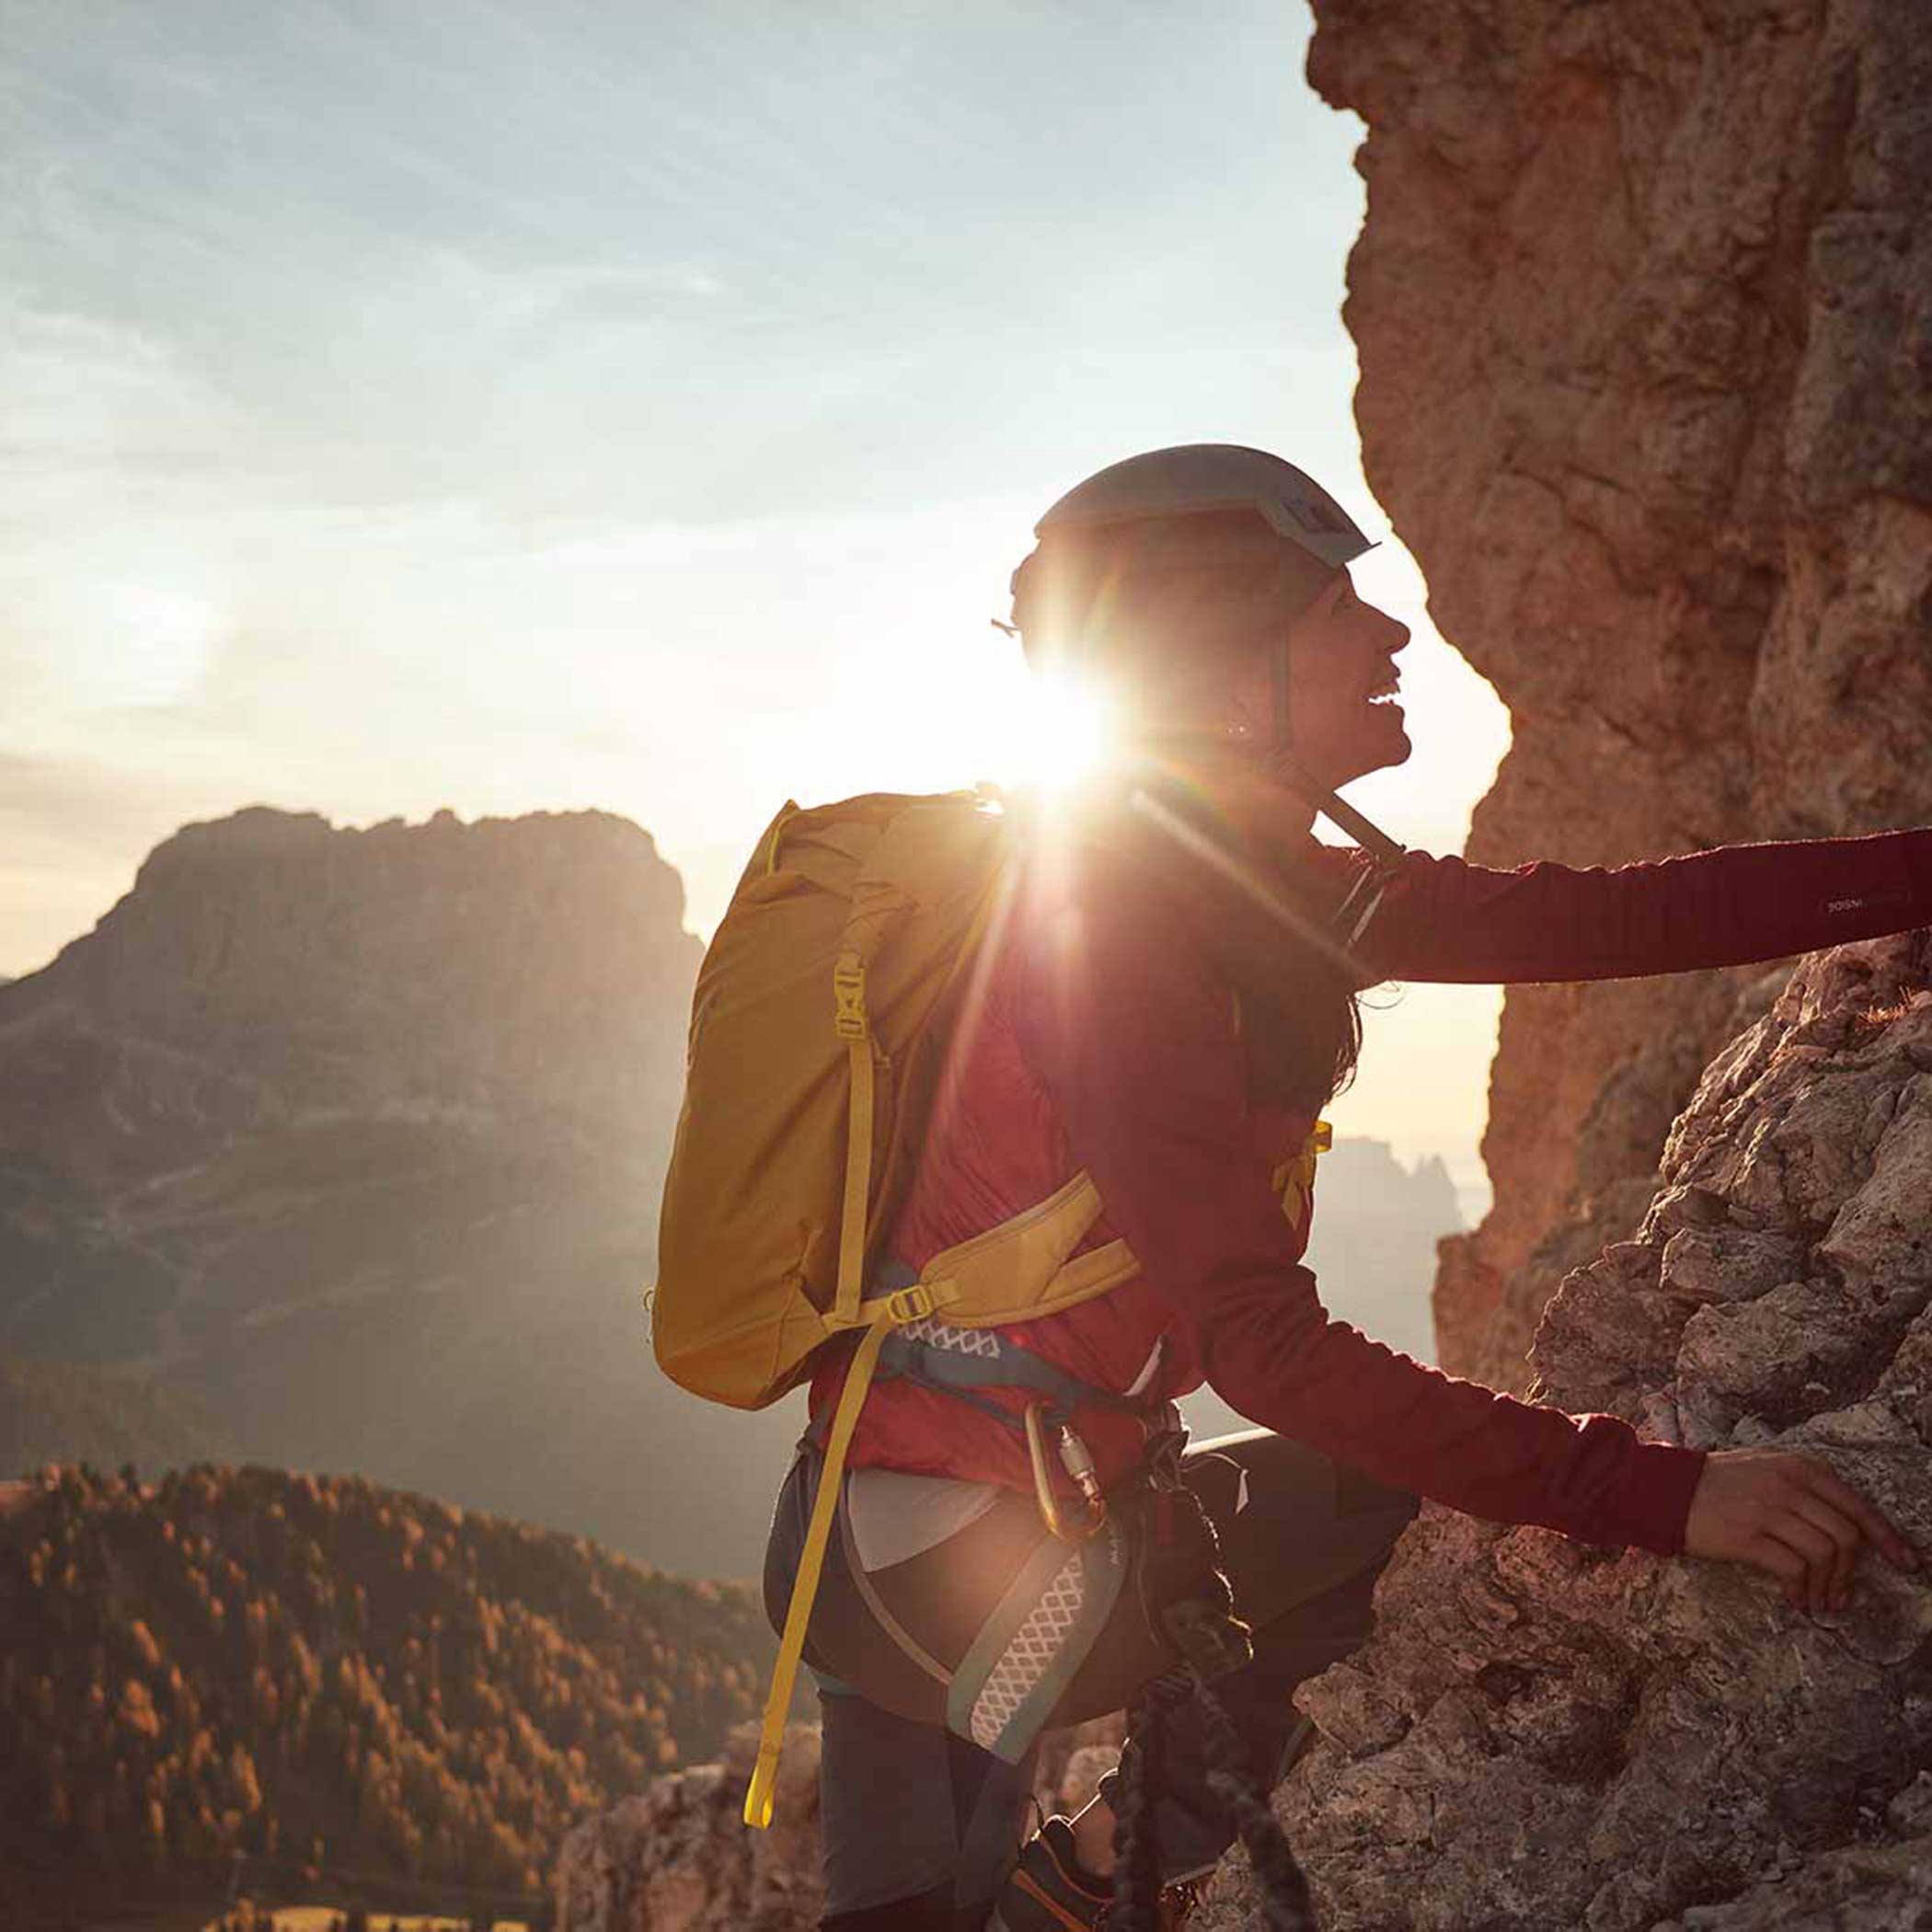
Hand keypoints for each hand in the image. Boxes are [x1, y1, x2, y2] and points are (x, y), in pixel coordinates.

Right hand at [1684, 1447, 1918, 1612]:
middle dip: (1851, 1573)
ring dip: (1828, 1586)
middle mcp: (1789, 1485)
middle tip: (1841, 1596)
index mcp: (1800, 1467)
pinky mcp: (1747, 1537)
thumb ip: (1807, 1490)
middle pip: (1846, 1536)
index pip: (1858, 1506)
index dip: (1887, 1539)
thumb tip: (1850, 1532)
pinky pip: (1793, 1569)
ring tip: (1819, 1602)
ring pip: (1825, 1554)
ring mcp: (1768, 1509)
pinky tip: (1795, 1600)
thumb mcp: (1768, 1470)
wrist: (1665, 1489)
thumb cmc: (1719, 1483)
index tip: (1907, 1564)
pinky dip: (1801, 1591)